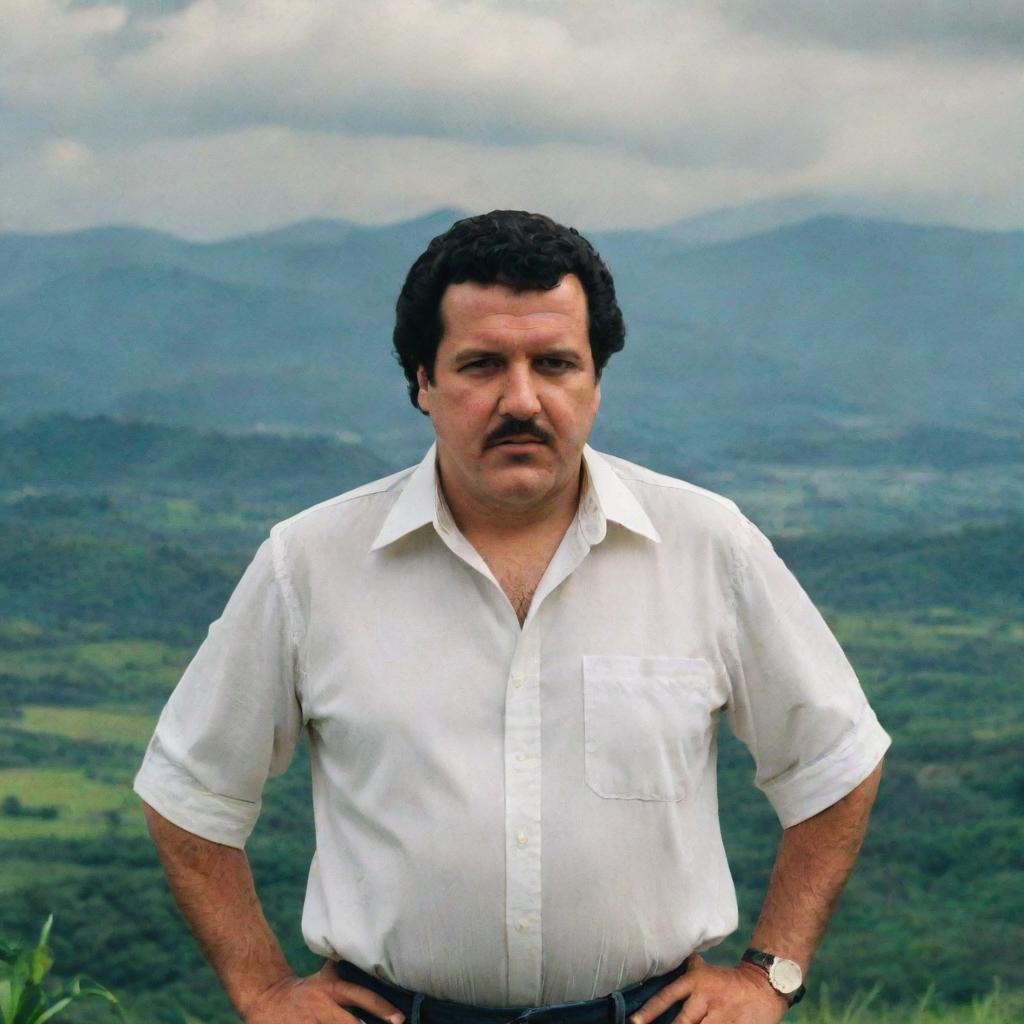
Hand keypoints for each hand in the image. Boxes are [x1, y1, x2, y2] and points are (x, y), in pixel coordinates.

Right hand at [242, 961, 405, 1023]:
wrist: (268, 998)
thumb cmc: (304, 989)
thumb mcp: (325, 977)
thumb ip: (344, 971)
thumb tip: (368, 957)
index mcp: (332, 990)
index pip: (361, 997)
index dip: (382, 1008)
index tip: (400, 1019)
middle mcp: (324, 1007)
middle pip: (351, 1023)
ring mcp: (312, 1023)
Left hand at [629, 954, 788, 1023]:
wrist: (764, 985)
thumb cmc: (728, 981)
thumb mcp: (704, 970)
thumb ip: (685, 968)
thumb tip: (664, 953)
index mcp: (696, 982)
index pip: (668, 996)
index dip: (650, 1010)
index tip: (635, 1021)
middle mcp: (707, 999)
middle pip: (683, 1022)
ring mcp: (723, 1016)